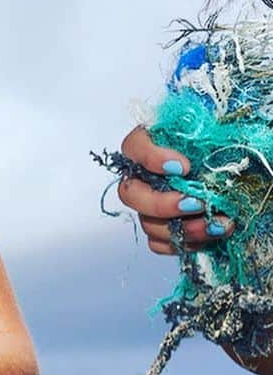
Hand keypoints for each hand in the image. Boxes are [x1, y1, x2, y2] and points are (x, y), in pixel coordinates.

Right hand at [117, 125, 232, 252]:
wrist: (244, 174)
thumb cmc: (230, 147)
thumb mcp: (222, 131)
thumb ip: (210, 132)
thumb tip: (201, 151)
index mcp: (154, 143)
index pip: (135, 147)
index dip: (151, 159)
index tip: (181, 167)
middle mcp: (145, 176)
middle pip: (130, 194)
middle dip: (162, 204)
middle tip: (196, 203)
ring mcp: (150, 204)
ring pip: (148, 223)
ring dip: (183, 228)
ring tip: (218, 224)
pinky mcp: (162, 228)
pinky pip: (160, 243)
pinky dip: (185, 242)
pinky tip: (211, 233)